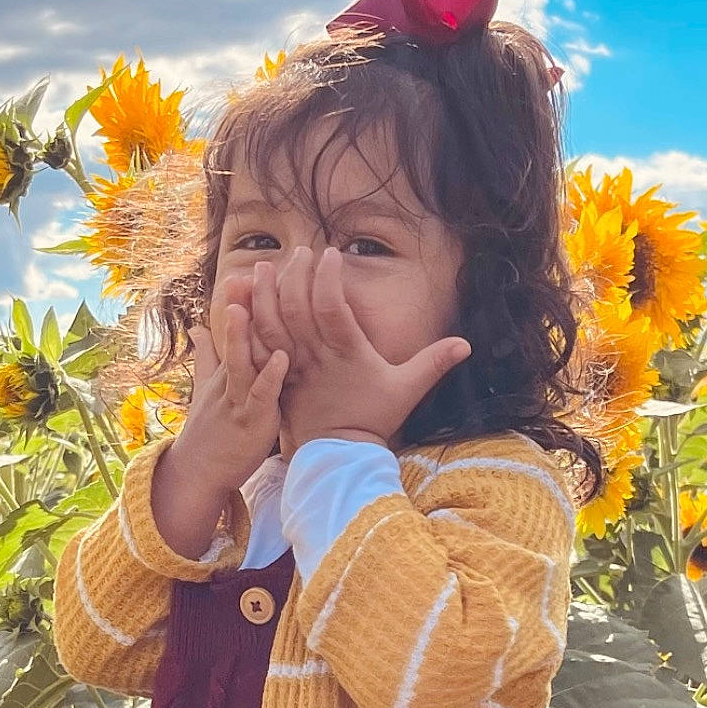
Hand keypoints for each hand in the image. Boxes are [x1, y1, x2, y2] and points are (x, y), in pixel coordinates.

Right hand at [172, 288, 288, 494]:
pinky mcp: (251, 422)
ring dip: (243, 335)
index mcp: (225, 372)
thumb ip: (207, 356)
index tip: (244, 273)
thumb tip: (198, 326)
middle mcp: (229, 381)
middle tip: (250, 273)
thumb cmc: (209, 431)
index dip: (236, 304)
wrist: (199, 473)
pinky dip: (270, 378)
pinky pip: (261, 397)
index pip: (230, 333)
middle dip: (240, 308)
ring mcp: (238, 400)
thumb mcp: (206, 388)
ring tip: (249, 306)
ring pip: (241, 363)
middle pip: (234, 340)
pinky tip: (284, 358)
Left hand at [239, 245, 470, 450]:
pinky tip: (239, 303)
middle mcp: (316, 358)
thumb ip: (433, 363)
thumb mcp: (407, 390)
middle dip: (294, 275)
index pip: (332, 306)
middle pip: (296, 308)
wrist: (338, 455)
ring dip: (263, 294)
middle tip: (297, 252)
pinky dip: (246, 326)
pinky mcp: (277, 380)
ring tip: (260, 268)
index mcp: (347, 353)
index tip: (329, 254)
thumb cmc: (373, 420)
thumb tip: (466, 344)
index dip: (327, 278)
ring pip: (271, 325)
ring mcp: (293, 369)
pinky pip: (257, 349)